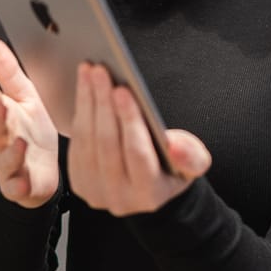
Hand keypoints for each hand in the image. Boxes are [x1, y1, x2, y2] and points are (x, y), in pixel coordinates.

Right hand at [0, 38, 60, 207]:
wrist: (41, 171)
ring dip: (9, 151)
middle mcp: (0, 140)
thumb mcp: (24, 97)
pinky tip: (23, 181)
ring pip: (4, 158)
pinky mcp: (19, 186)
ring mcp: (8, 164)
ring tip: (19, 143)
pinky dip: (19, 185)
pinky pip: (16, 187)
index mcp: (1, 117)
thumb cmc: (31, 132)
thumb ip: (8, 73)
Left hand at [66, 63, 210, 216]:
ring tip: (91, 72)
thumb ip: (191, 156)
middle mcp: (119, 198)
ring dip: (87, 102)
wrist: (151, 187)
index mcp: (150, 194)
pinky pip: (76, 143)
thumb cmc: (175, 167)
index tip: (122, 90)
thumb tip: (174, 146)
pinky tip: (85, 89)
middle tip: (101, 72)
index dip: (129, 120)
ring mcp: (95, 192)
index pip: (137, 153)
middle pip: (107, 144)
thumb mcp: (194, 162)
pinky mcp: (80, 182)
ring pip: (87, 141)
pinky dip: (80, 112)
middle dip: (103, 103)